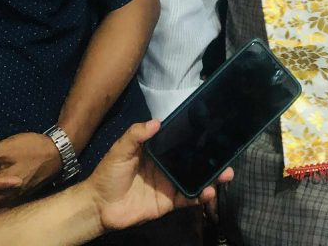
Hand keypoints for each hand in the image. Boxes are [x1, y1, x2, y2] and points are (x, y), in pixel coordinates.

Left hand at [88, 120, 231, 231]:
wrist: (99, 206)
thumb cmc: (108, 173)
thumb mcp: (120, 149)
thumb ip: (136, 135)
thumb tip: (157, 122)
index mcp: (156, 150)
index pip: (179, 140)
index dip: (195, 136)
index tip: (212, 129)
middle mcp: (167, 165)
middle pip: (192, 159)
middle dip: (210, 157)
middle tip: (228, 153)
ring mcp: (170, 183)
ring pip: (195, 178)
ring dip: (212, 176)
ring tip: (226, 173)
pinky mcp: (170, 202)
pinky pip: (189, 198)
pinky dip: (201, 196)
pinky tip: (210, 191)